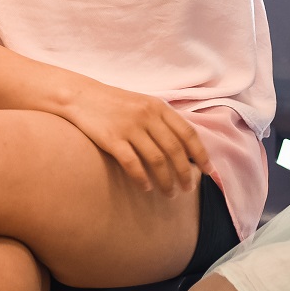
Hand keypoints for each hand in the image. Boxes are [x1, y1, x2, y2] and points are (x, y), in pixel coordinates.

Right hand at [63, 81, 209, 196]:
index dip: (200, 153)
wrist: (81, 96)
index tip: (208, 171)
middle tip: (188, 189)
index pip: (187, 133)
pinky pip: (132, 164)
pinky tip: (146, 187)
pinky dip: (142, 178)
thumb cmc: (115, 104)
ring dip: (166, 181)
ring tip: (170, 194)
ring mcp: (129, 127)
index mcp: (158, 107)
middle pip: (174, 150)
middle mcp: (147, 116)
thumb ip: (163, 121)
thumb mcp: (144, 104)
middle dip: (185, 173)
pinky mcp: (112, 139)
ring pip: (156, 160)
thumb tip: (185, 147)